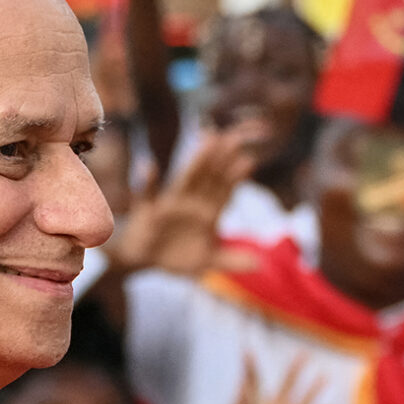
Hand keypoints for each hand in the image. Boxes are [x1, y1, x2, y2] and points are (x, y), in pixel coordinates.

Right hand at [109, 128, 254, 276]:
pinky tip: (148, 166)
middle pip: (208, 178)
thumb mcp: (205, 262)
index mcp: (207, 213)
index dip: (235, 178)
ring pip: (185, 179)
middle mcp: (190, 202)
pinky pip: (146, 194)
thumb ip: (230, 260)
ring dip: (195, 162)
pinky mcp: (148, 209)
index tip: (248, 162)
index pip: (224, 192)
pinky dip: (147, 181)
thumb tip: (259, 264)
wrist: (144, 258)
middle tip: (233, 139)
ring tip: (206, 141)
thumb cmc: (176, 255)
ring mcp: (170, 203)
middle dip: (220, 159)